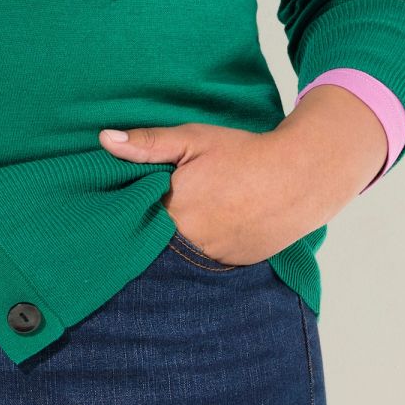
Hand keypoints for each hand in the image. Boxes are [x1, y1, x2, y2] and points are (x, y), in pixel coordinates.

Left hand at [98, 90, 389, 265]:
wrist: (300, 176)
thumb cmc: (243, 153)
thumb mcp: (192, 139)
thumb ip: (147, 143)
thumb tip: (104, 140)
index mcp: (174, 213)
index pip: (133, 223)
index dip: (127, 212)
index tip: (121, 203)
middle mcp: (192, 244)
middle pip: (155, 243)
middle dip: (149, 231)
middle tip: (158, 211)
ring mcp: (214, 259)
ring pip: (180, 256)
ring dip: (175, 243)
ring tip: (184, 221)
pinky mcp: (235, 265)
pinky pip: (206, 262)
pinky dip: (202, 248)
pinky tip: (207, 230)